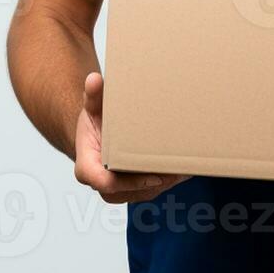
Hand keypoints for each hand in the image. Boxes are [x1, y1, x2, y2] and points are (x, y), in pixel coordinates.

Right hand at [73, 71, 189, 203]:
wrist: (96, 138)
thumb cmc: (95, 125)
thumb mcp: (92, 108)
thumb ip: (93, 95)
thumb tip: (94, 80)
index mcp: (88, 167)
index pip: (104, 181)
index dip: (129, 182)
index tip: (152, 175)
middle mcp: (103, 184)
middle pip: (131, 190)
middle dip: (155, 180)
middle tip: (178, 168)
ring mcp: (119, 191)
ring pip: (144, 192)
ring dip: (165, 181)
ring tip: (185, 167)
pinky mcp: (133, 191)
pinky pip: (151, 190)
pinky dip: (168, 180)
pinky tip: (184, 168)